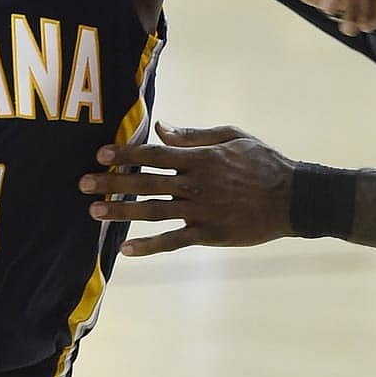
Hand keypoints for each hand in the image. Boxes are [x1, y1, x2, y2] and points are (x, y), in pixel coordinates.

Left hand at [79, 122, 294, 255]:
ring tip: (94, 212)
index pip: (154, 154)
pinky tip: (126, 249)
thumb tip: (161, 127)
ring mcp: (201, 211)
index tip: (100, 154)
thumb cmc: (264, 162)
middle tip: (82, 184)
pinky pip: (173, 241)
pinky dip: (149, 245)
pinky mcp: (209, 234)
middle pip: (145, 182)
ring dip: (122, 212)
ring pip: (153, 211)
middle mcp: (196, 185)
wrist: (293, 198)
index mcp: (200, 158)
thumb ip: (194, 134)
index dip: (125, 153)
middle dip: (112, 183)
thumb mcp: (232, 136)